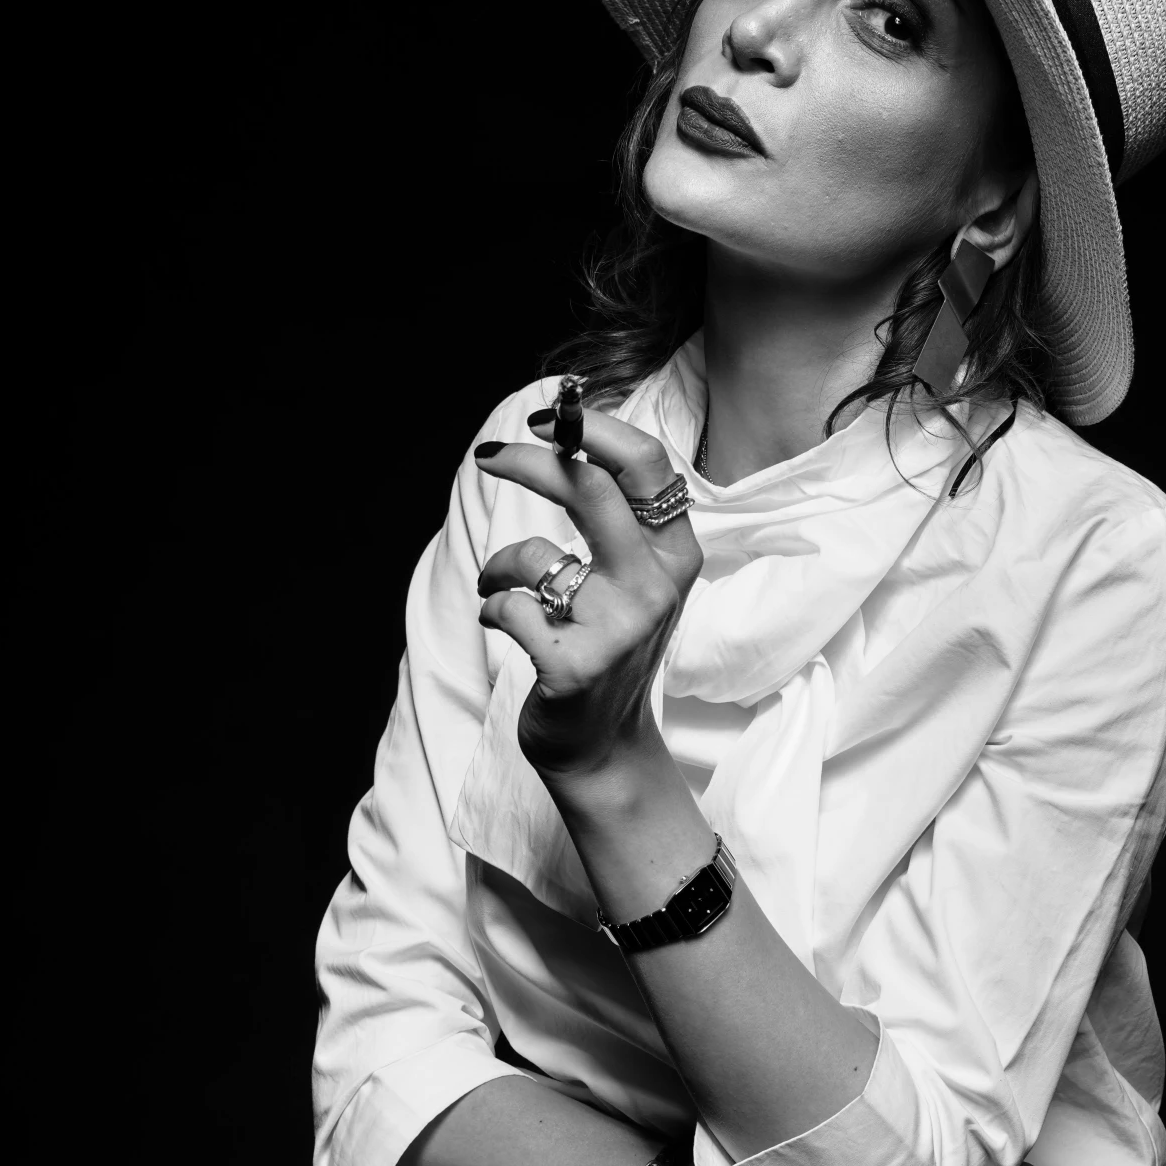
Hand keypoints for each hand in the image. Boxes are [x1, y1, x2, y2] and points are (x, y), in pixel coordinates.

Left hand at [474, 404, 702, 780]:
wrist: (602, 746)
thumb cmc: (607, 647)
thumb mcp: (634, 578)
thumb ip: (619, 517)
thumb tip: (569, 438)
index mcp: (676, 554)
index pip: (647, 464)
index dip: (594, 429)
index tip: (549, 420)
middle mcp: (656, 586)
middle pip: (589, 488)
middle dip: (529, 462)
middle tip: (489, 455)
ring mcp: (619, 627)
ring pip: (535, 553)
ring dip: (497, 564)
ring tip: (494, 584)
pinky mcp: (574, 666)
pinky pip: (508, 607)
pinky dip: (491, 608)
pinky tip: (501, 624)